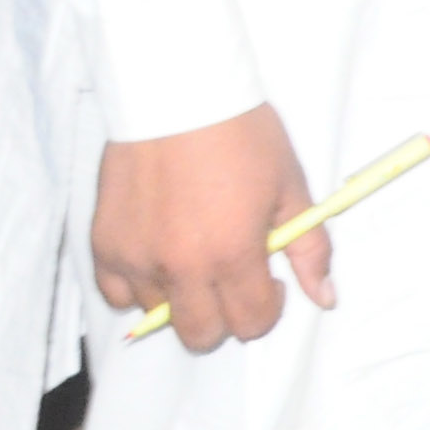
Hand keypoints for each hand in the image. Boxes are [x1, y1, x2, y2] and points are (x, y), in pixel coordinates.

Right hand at [92, 103, 323, 352]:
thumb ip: (310, 248)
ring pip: (159, 315)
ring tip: (196, 252)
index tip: (272, 280)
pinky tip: (160, 255)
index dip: (269, 309)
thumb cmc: (242, 135)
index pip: (251, 323)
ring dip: (183, 297)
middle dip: (227, 316)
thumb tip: (325, 297)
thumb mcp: (291, 188)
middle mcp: (179, 267)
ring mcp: (136, 259)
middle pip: (201, 335)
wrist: (178, 94)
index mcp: (231, 254)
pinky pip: (117, 295)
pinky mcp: (103, 245)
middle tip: (235, 276)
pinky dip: (139, 287)